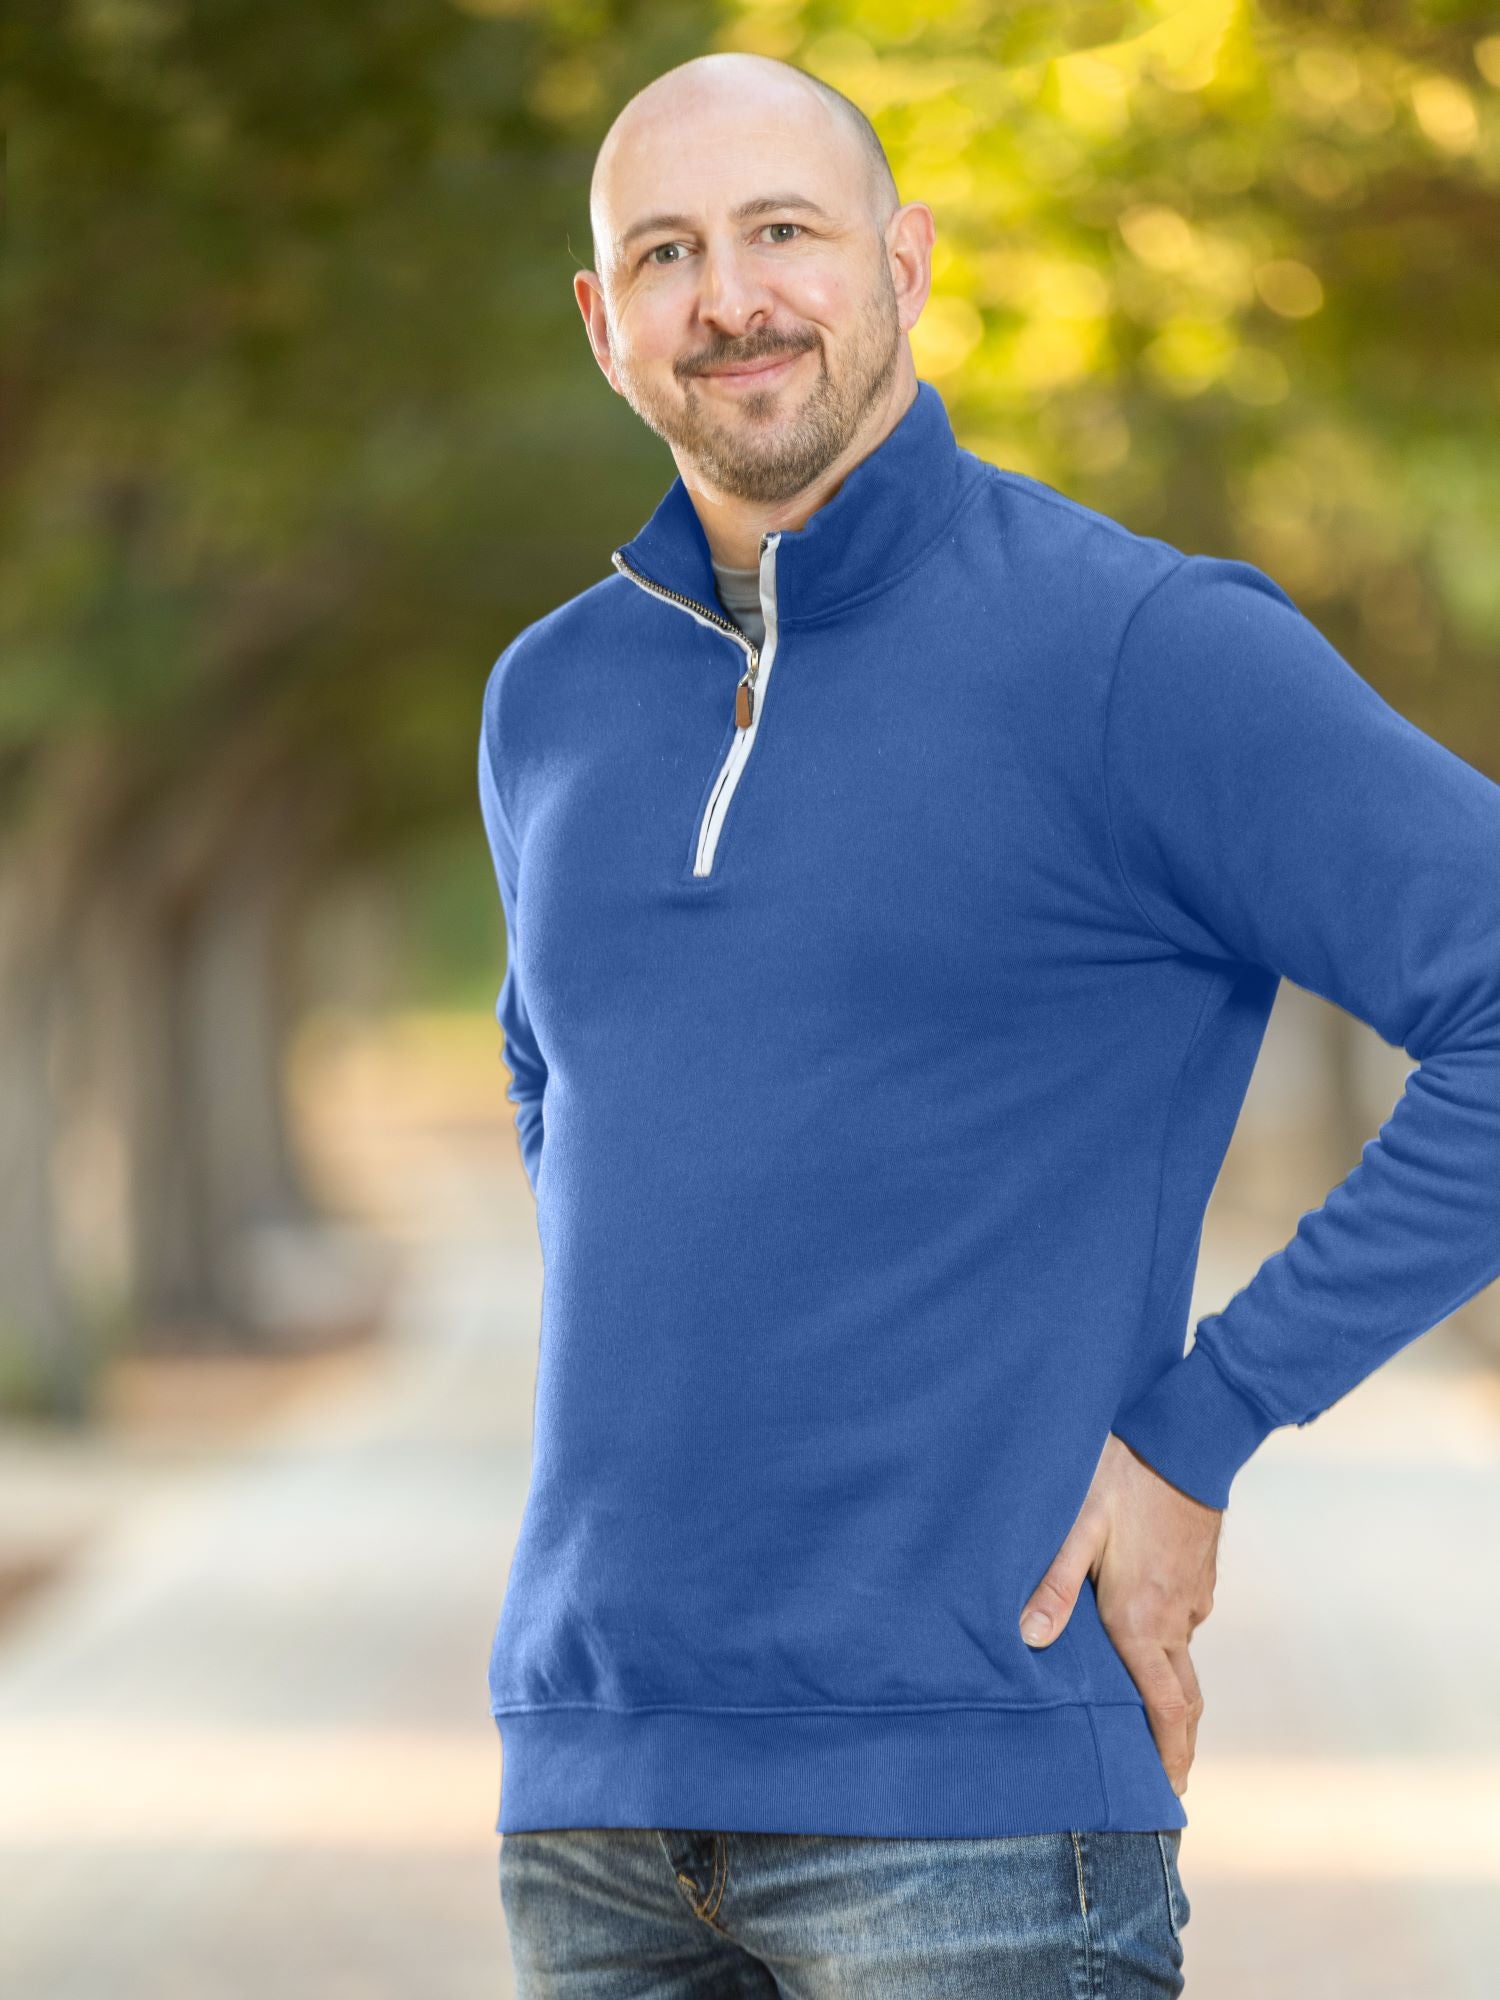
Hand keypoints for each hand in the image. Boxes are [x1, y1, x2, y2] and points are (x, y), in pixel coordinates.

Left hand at [1017, 1432, 1221, 1795]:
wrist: (1185, 1435)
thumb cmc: (1125, 1476)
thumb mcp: (1077, 1526)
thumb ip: (1053, 1584)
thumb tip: (1029, 1640)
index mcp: (1144, 1619)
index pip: (1166, 1708)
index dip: (1169, 1755)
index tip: (1173, 1794)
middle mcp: (1177, 1617)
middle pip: (1182, 1696)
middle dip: (1174, 1740)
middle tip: (1165, 1777)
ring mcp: (1193, 1595)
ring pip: (1179, 1656)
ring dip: (1165, 1690)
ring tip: (1139, 1714)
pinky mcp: (1197, 1572)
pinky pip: (1182, 1623)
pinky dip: (1166, 1647)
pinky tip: (1139, 1637)